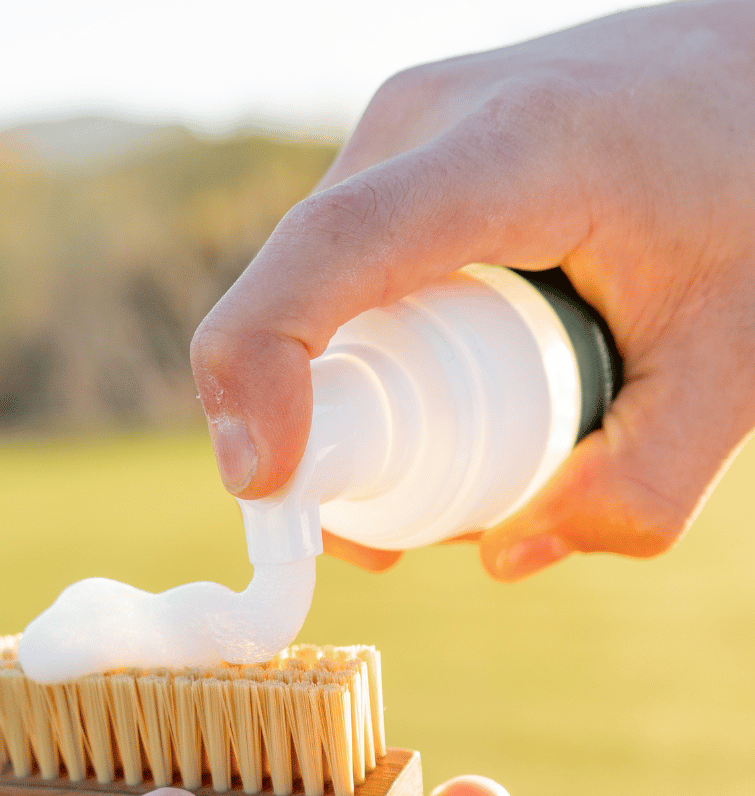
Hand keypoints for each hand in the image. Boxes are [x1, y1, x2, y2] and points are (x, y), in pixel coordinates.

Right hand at [192, 1, 754, 579]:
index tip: (264, 481)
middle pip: (297, 301)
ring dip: (346, 406)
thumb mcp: (738, 357)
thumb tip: (507, 553)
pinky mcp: (391, 167)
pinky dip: (362, 366)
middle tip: (394, 539)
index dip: (258, 368)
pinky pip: (336, 284)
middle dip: (315, 436)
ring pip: (309, 302)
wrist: (754, 75)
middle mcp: (419, 129)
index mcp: (511, 153)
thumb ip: (645, 482)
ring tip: (459, 463)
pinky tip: (441, 406)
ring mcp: (394, 141)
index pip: (328, 252)